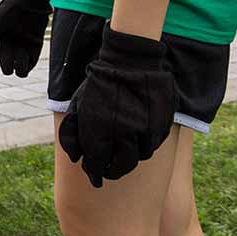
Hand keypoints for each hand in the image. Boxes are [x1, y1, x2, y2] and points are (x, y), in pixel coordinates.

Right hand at [0, 0, 51, 76]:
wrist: (29, 2)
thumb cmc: (9, 11)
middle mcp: (7, 49)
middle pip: (5, 68)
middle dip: (6, 60)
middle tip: (9, 44)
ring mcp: (20, 50)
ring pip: (17, 71)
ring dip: (18, 64)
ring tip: (20, 51)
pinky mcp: (33, 51)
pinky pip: (29, 67)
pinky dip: (27, 63)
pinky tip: (26, 52)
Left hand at [58, 25, 175, 187]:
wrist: (130, 61)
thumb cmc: (99, 84)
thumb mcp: (79, 105)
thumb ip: (75, 133)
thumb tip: (76, 158)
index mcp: (100, 128)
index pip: (97, 162)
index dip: (94, 172)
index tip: (94, 174)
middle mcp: (124, 132)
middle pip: (121, 166)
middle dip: (113, 171)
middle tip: (109, 169)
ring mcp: (146, 128)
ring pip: (140, 156)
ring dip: (130, 157)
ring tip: (123, 149)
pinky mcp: (162, 124)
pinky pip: (154, 144)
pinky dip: (145, 145)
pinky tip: (138, 137)